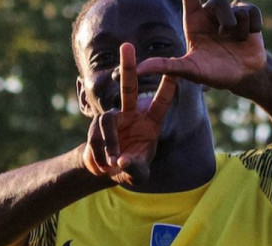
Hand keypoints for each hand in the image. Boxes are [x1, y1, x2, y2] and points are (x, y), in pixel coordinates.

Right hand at [83, 43, 176, 184]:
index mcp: (150, 123)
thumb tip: (123, 162)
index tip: (176, 71)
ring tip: (113, 163)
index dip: (167, 89)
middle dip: (128, 67)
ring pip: (106, 119)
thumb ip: (135, 169)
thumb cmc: (132, 168)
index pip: (160, 103)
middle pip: (128, 88)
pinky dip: (99, 153)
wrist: (109, 171)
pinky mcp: (96, 125)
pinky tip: (103, 166)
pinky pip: (95, 135)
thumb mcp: (138, 174)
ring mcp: (113, 118)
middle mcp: (132, 115)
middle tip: (127, 45)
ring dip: (110, 142)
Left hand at [136, 0, 265, 89]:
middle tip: (225, 33)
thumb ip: (166, 66)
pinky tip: (248, 38)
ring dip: (238, 30)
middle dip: (225, 17)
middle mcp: (210, 13)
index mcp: (193, 20)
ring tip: (236, 41)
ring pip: (235, 8)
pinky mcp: (248, 14)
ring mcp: (229, 12)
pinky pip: (251, 11)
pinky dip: (252, 28)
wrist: (243, 77)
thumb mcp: (189, 70)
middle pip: (217, 1)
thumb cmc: (213, 73)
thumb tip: (140, 69)